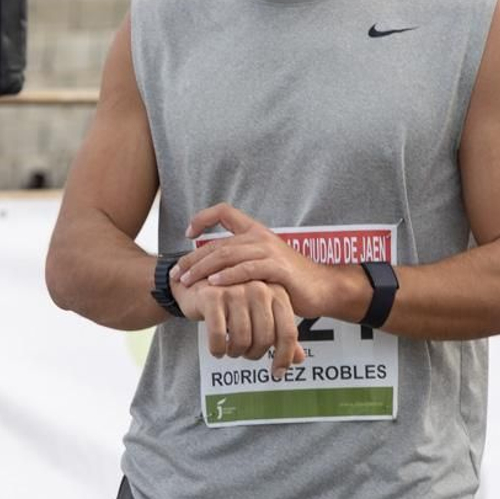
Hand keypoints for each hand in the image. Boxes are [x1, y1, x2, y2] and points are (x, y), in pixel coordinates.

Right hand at [171, 274, 303, 377]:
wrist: (196, 282)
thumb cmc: (232, 301)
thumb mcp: (260, 314)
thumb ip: (280, 334)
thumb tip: (299, 359)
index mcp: (276, 292)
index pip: (288, 332)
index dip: (284, 357)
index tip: (278, 373)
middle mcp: (258, 288)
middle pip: (265, 338)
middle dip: (254, 354)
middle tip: (245, 355)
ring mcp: (235, 290)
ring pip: (242, 339)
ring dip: (235, 352)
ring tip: (231, 350)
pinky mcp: (211, 296)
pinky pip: (218, 335)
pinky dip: (217, 349)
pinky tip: (217, 350)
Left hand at [172, 203, 333, 318]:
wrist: (322, 287)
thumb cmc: (288, 278)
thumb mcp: (262, 262)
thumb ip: (240, 259)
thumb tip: (211, 266)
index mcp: (255, 231)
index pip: (225, 211)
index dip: (203, 217)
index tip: (189, 233)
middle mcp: (260, 237)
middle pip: (218, 243)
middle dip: (193, 258)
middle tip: (177, 273)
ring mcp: (270, 251)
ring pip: (227, 255)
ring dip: (203, 269)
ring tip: (188, 280)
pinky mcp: (278, 268)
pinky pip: (247, 270)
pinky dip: (228, 276)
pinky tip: (213, 284)